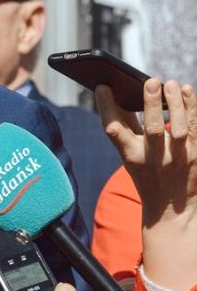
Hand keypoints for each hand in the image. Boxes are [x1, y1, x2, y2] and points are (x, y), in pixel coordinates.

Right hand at [97, 79, 196, 286]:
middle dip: (152, 104)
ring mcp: (179, 159)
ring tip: (172, 84)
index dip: (105, 108)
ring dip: (178, 104)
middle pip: (154, 129)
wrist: (171, 209)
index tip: (103, 87)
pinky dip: (193, 108)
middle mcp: (154, 159)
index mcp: (130, 157)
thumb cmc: (146, 173)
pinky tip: (187, 91)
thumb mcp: (129, 154)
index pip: (114, 130)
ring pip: (181, 129)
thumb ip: (124, 126)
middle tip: (151, 81)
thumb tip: (113, 93)